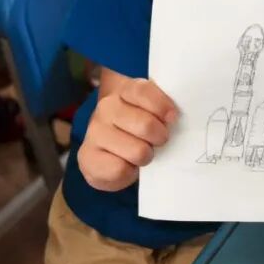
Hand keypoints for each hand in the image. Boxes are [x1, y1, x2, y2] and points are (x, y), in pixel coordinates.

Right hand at [78, 77, 178, 191]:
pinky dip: (129, 172)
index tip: (173, 118)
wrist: (107, 155)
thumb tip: (175, 117)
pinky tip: (126, 165)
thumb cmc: (137, 130)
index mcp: (124, 91)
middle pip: (146, 124)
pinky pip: (120, 169)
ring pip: (137, 151)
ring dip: (145, 156)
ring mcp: (94, 132)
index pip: (143, 91)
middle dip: (159, 137)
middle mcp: (106, 108)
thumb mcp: (150, 112)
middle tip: (158, 141)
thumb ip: (162, 109)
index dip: (162, 106)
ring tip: (141, 153)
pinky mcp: (88, 157)